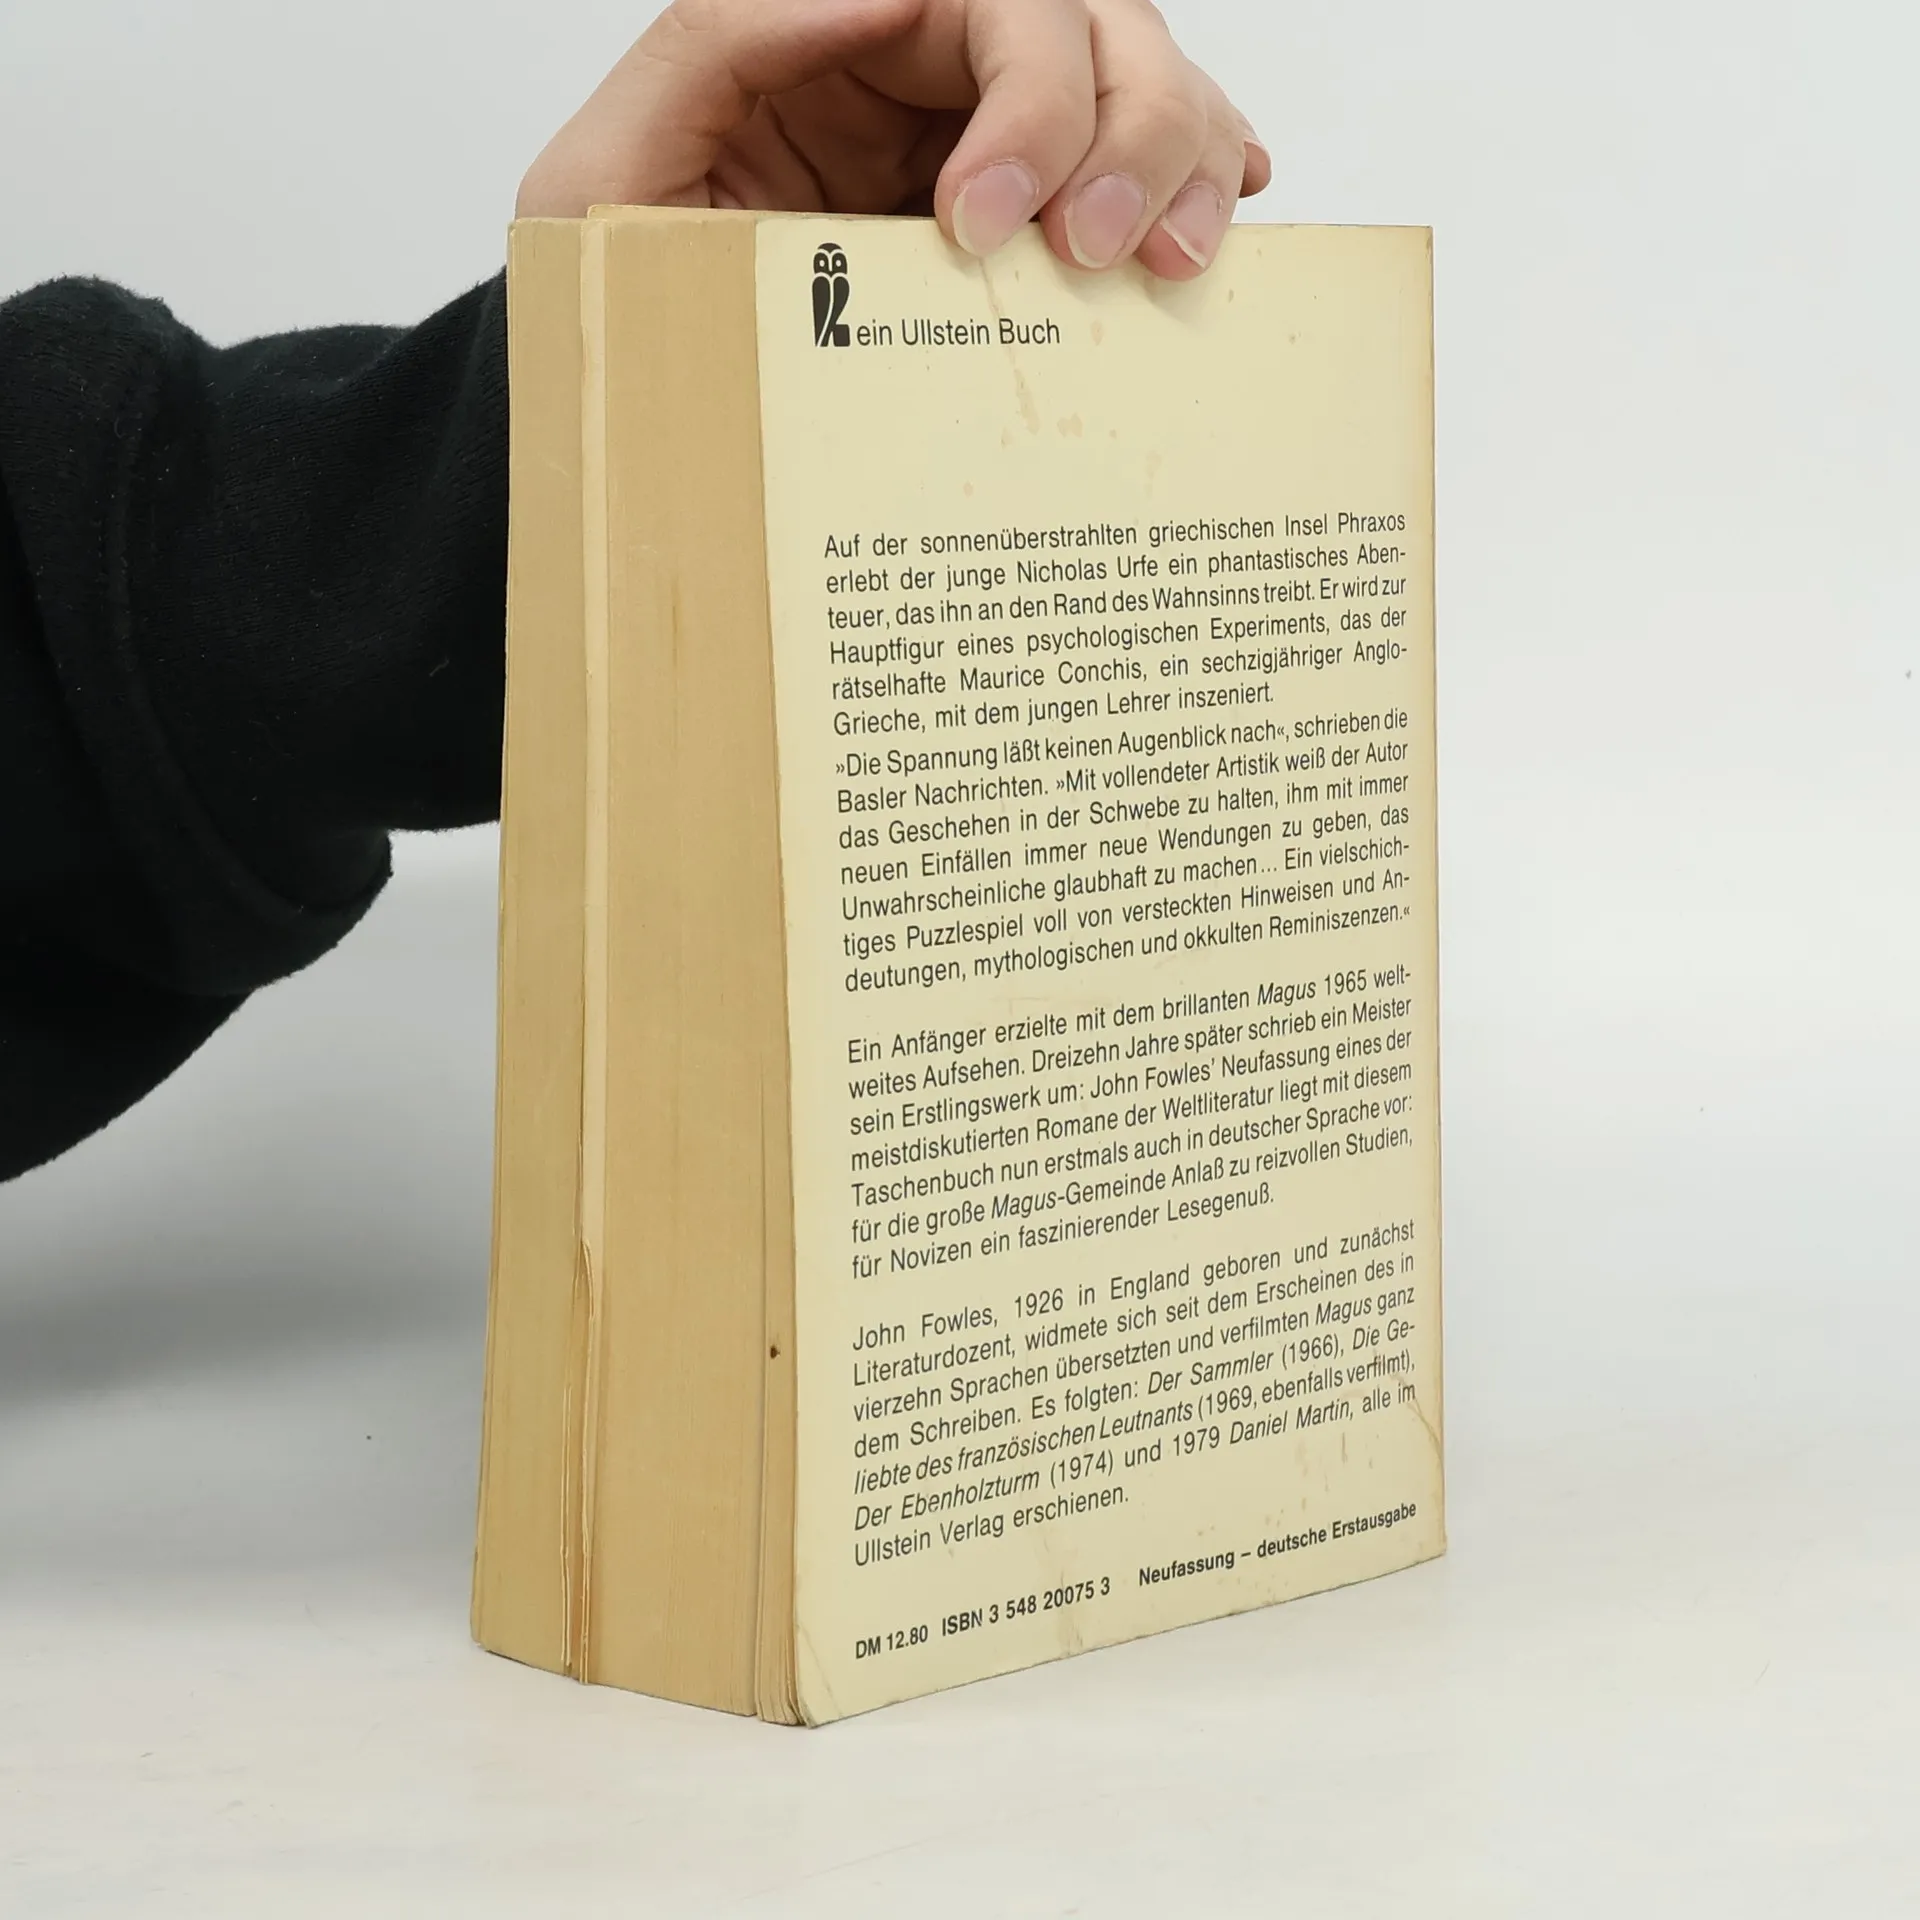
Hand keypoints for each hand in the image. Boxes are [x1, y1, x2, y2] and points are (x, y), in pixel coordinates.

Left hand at [517, 0, 1270, 278]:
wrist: (635, 417)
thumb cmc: (616, 307)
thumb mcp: (610, 172)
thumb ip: (719, 47)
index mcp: (833, 41)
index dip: (1021, 96)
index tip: (983, 224)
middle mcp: (922, 76)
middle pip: (1087, 28)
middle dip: (1120, 128)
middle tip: (1098, 255)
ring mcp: (983, 148)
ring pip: (1139, 83)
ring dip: (1179, 156)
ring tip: (1169, 266)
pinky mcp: (1023, 229)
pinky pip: (1144, 169)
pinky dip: (1200, 178)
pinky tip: (1216, 221)